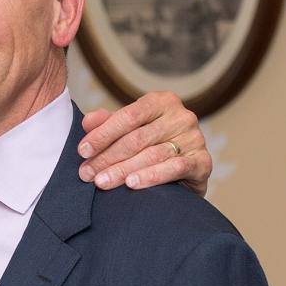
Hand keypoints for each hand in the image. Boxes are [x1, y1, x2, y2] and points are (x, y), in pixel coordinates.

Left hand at [76, 91, 210, 194]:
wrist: (185, 169)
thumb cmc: (149, 143)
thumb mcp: (127, 129)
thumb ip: (107, 123)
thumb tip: (87, 122)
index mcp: (162, 102)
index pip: (128, 116)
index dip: (103, 134)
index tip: (82, 151)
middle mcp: (182, 117)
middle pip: (137, 138)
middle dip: (107, 157)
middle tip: (86, 173)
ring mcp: (195, 139)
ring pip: (152, 155)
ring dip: (123, 170)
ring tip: (102, 182)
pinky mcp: (203, 162)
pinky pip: (175, 168)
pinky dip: (152, 176)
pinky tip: (132, 184)